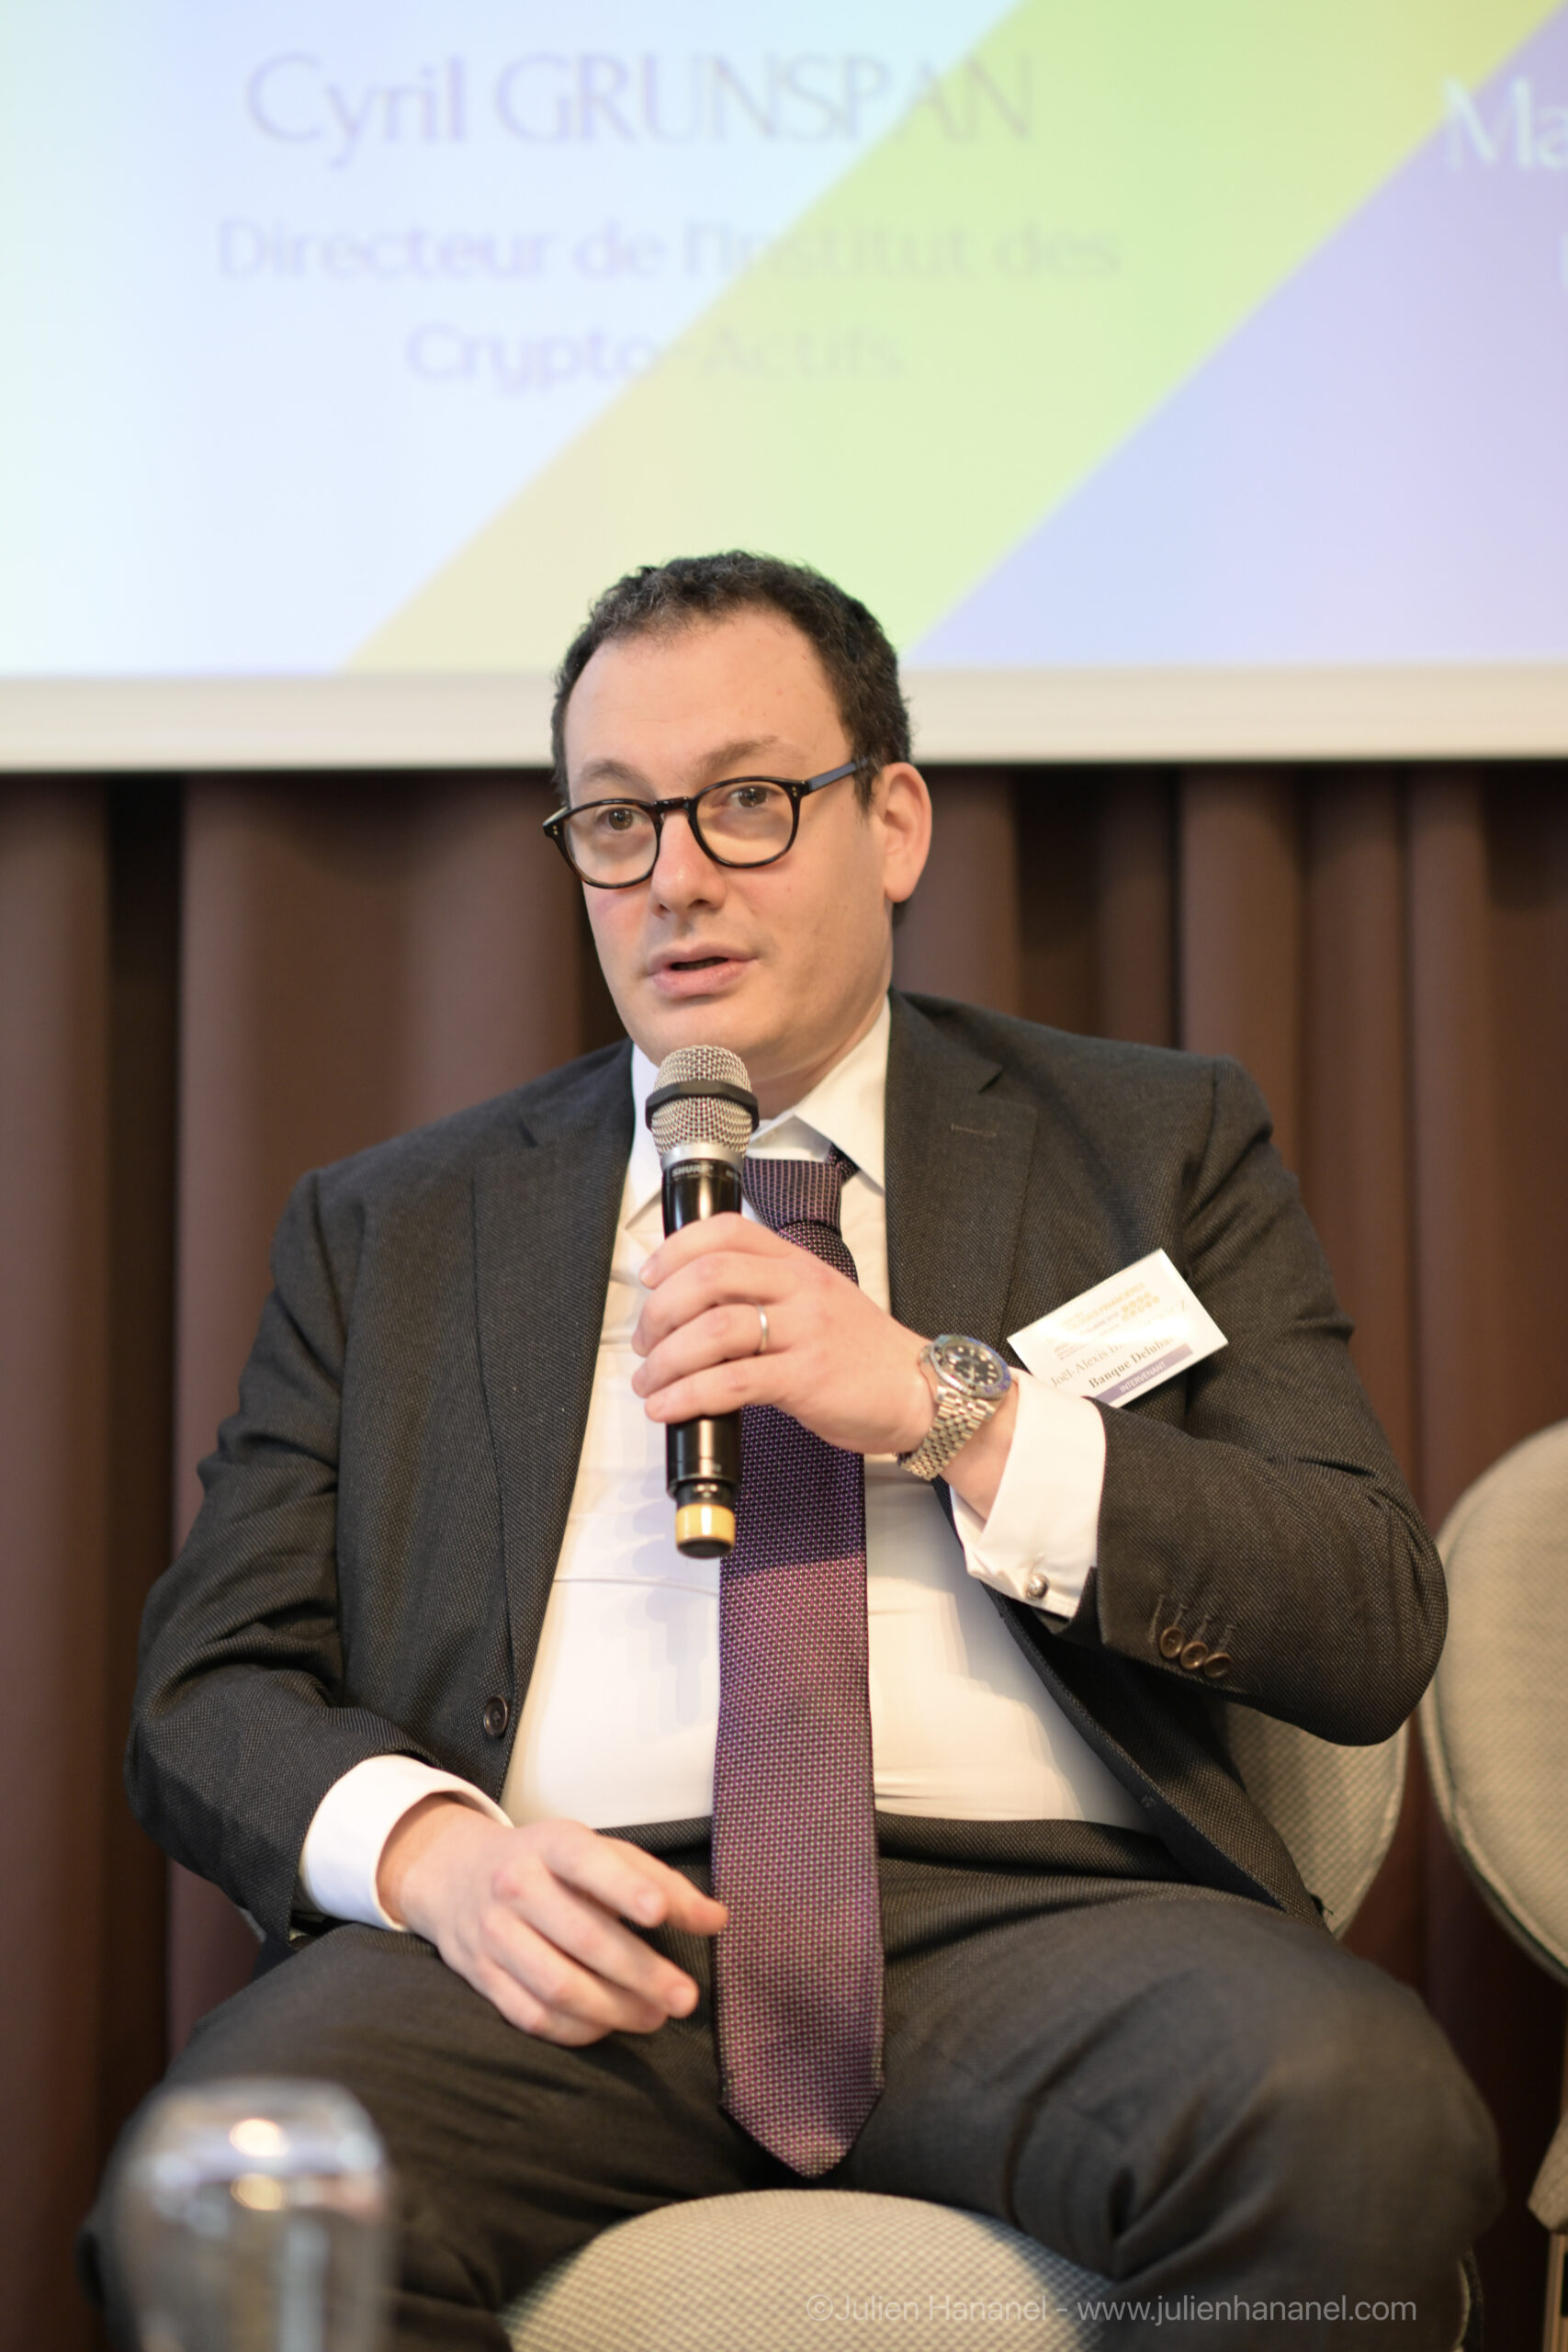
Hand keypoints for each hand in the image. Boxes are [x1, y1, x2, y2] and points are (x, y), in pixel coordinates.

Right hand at [377, 1799, 726, 2043]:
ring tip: (655, 2017)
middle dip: (640, 1972)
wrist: (456, 1875)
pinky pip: (532, 2015)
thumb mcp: (598, 1852)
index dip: (625, 1888)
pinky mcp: (482, 1976)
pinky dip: (576, 2029)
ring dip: (614, 2009)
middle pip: (583, 1937)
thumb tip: (715, 1920)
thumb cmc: (548, 1865)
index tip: (659, 1913)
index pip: (588, 1862)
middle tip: (685, 1997)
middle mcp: (517, 1885)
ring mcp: (494, 1933)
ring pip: (557, 1985)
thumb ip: (659, 1882)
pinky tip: (609, 2026)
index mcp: (552, 1845)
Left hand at [632, 1213, 1021, 1513]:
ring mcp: (805, 1331)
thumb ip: (765, 1293)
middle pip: (709, 1277)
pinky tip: (671, 1407)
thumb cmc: (862, 1353)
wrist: (921, 1392)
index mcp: (798, 1263)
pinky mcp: (807, 1378)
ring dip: (666, 1360)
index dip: (675, 1249)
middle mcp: (800, 1288)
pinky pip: (733, 1382)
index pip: (726, 1232)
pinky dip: (689, 1395)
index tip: (649, 1278)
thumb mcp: (817, 1301)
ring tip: (650, 1382)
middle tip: (644, 1342)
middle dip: (659, 1312)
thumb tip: (693, 1307)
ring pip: (714, 1331)